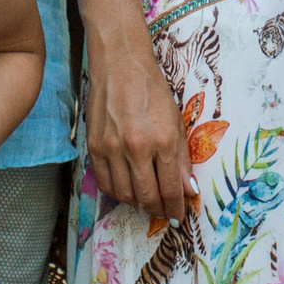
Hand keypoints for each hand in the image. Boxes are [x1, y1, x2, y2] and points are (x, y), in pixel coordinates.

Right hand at [83, 38, 195, 223]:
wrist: (120, 66)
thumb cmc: (152, 91)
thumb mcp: (176, 121)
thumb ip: (182, 159)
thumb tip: (188, 190)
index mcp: (163, 140)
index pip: (170, 189)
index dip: (176, 208)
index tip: (178, 217)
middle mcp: (137, 147)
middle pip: (147, 197)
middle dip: (158, 210)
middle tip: (164, 212)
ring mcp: (112, 149)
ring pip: (125, 195)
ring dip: (138, 203)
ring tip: (147, 200)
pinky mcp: (94, 147)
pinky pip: (105, 183)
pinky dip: (118, 193)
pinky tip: (127, 190)